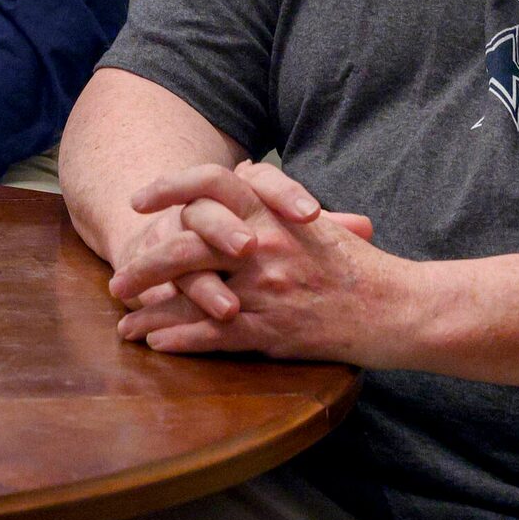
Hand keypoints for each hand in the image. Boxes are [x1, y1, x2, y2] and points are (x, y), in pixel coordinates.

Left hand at [113, 160, 410, 363]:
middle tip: (117, 281)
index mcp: (274, 214)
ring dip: (152, 312)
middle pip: (185, 245)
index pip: (211, 184)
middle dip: (144, 266)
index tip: (139, 201)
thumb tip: (238, 174)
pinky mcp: (272, 330)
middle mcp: (263, 246)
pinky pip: (214, 334)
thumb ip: (273, 200)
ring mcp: (264, 289)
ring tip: (125, 324)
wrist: (401, 309)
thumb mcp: (316, 222)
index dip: (170, 188)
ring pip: (191, 294)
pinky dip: (181, 339)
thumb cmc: (360, 267)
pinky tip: (156, 345)